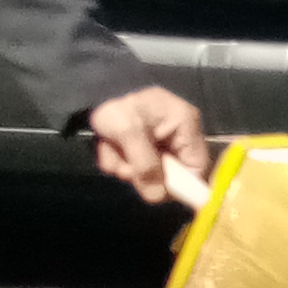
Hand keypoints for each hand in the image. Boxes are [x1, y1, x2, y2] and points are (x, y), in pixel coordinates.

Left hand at [84, 86, 209, 203]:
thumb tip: (157, 197)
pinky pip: (137, 165)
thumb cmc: (115, 106)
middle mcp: (180, 135)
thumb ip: (145, 164)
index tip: (155, 191)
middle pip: (172, 173)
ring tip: (112, 150)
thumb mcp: (128, 131)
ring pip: (150, 172)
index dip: (180, 185)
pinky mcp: (145, 145)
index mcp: (186, 125)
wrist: (90, 90)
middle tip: (124, 168)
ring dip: (127, 168)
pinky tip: (110, 148)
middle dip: (144, 174)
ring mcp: (162, 141)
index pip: (197, 168)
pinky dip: (121, 161)